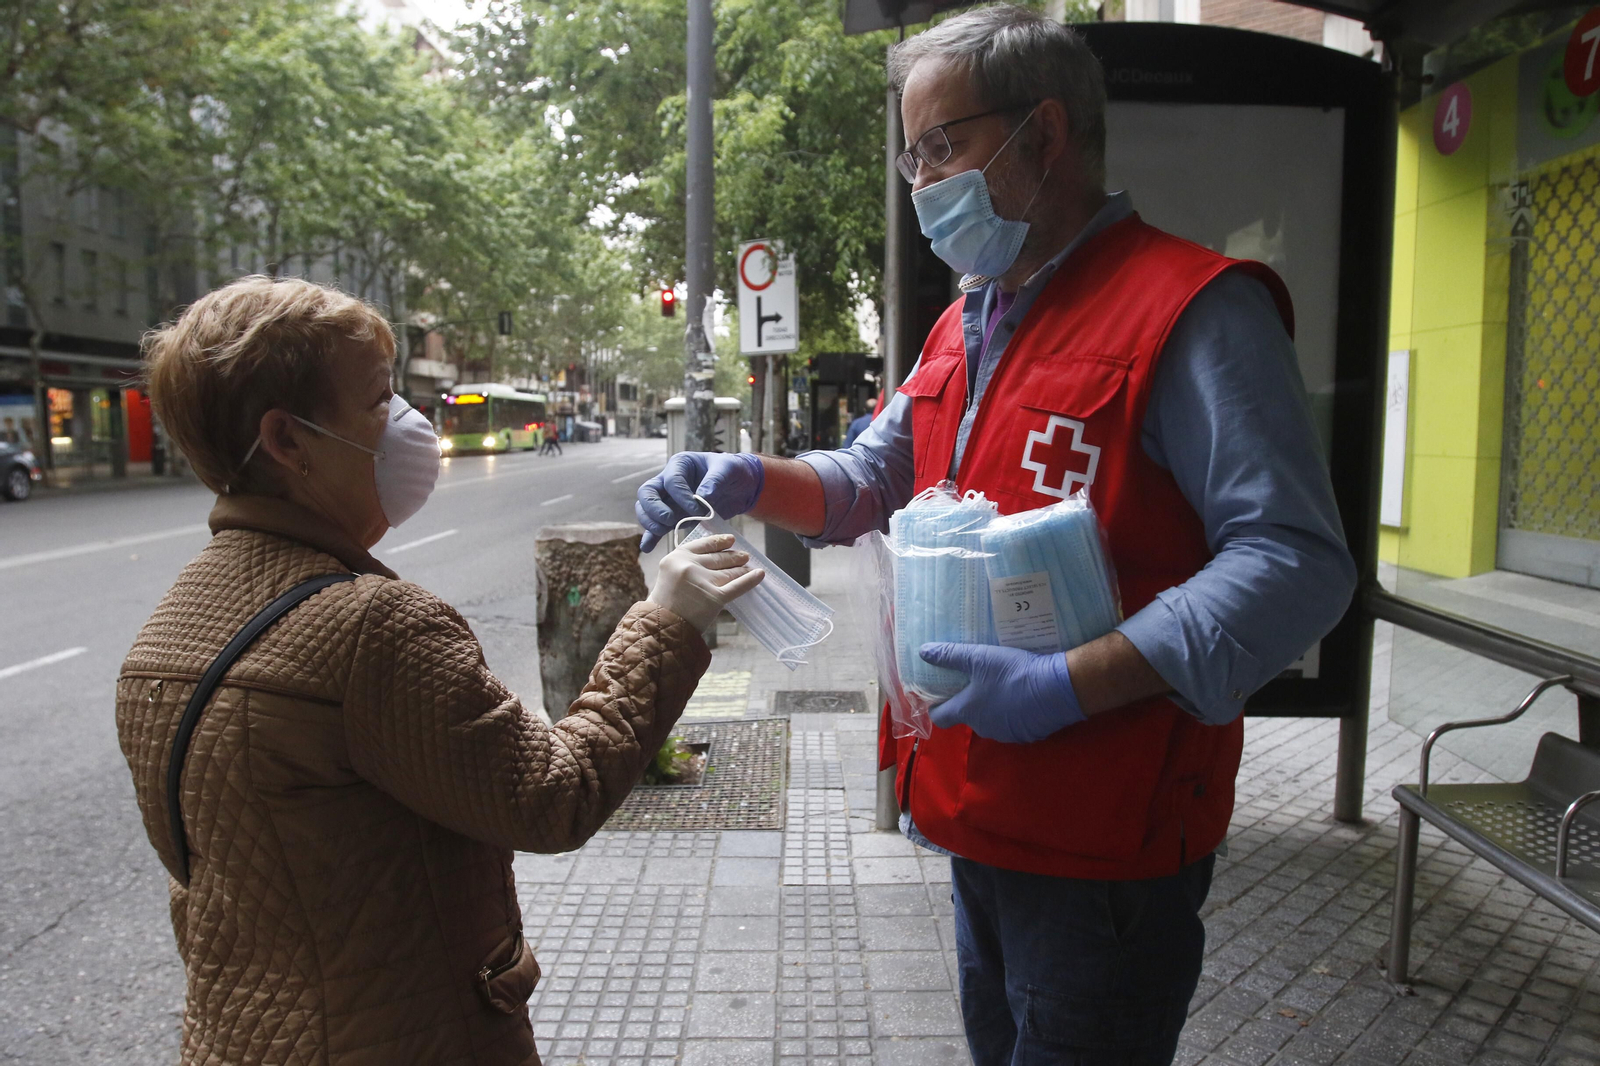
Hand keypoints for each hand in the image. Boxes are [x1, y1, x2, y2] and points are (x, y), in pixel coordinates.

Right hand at [635, 452, 764, 551]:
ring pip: (646, 510)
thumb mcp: (728, 469)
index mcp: (680, 464)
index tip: (699, 510)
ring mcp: (668, 500)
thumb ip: (715, 480)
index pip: (671, 481)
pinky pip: (656, 527)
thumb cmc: (732, 472)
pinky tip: (647, 548)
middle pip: (647, 493)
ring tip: (665, 530)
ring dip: (651, 522)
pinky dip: (650, 537)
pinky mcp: (673, 516)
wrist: (739, 487)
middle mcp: (668, 481)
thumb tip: (702, 497)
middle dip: (655, 509)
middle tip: (671, 520)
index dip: (682, 497)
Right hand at [648, 533, 765, 631]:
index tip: (730, 540)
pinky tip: (759, 575)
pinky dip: (750, 580)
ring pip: (728, 571)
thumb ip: (686, 564)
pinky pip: (737, 586)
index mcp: (676, 557)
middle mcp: (689, 566)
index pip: (703, 544)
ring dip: (741, 568)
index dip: (718, 542)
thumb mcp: (669, 575)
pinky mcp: (714, 597)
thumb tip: (713, 558)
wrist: (661, 628)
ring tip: (749, 567)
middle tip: (744, 556)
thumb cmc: (664, 605)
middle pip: (717, 558)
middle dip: (733, 556)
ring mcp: (702, 581)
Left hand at [919, 643, 1083, 743]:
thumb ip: (950, 656)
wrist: (1058, 689)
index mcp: (968, 712)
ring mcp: (1007, 734)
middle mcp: (983, 728)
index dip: (935, 705)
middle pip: (967, 717)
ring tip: (999, 684)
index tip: (937, 693)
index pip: (940, 717)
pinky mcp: (1028, 734)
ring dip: (992, 706)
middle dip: (968, 702)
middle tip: (973, 680)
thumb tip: (923, 652)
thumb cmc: (1013, 673)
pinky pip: (1013, 723)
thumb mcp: (979, 658)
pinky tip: (1021, 693)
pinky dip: (1013, 711)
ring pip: (991, 720)